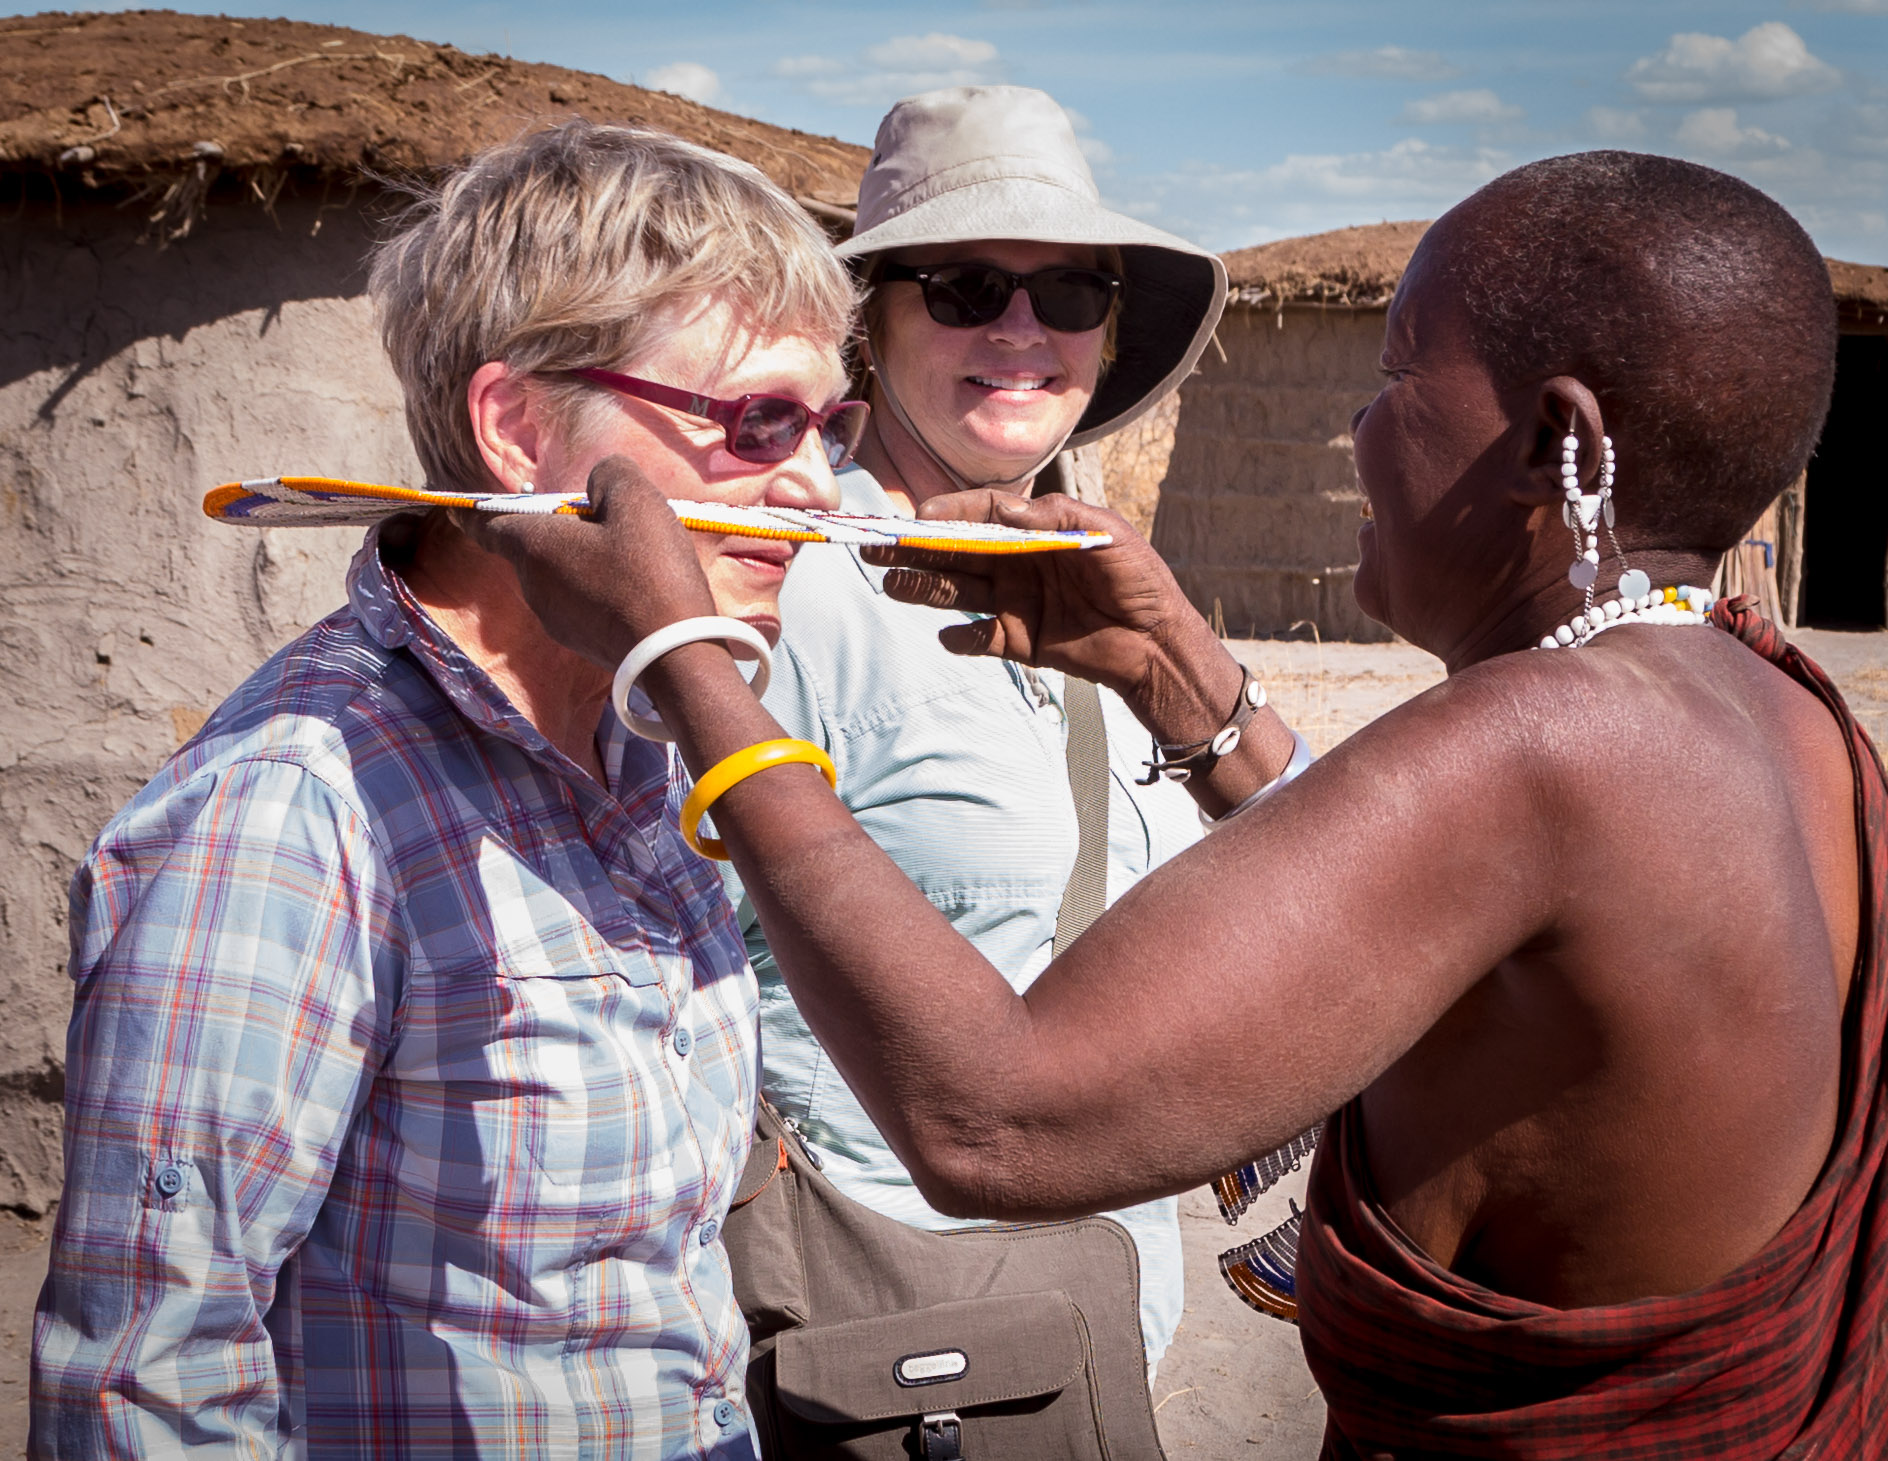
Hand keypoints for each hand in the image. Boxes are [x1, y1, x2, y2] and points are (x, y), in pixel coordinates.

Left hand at [450, 456, 715, 667]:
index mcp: (534, 547)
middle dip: (555, 529)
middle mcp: (534, 586)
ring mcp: (556, 620)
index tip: (459, 505)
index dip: (474, 511)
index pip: (487, 524)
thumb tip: (600, 479)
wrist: (675, 654)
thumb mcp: (637, 502)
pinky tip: (636, 588)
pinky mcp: (582, 643)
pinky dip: (596, 588)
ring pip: (557, 576)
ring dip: (579, 559)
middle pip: (532, 547)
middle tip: (599, 515)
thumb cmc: (649, 572)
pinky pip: (580, 602)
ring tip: (629, 553)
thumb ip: (611, 475)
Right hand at [868, 491, 1215, 707]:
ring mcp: (1014, 602)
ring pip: (957, 591)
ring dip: (923, 588)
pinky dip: (961, 639)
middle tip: (877, 546)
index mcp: (1035, 530)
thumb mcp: (1103, 533)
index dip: (951, 513)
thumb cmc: (1138, 578)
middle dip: (916, 548)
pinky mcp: (1018, 641)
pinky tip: (949, 636)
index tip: (922, 516)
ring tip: (891, 584)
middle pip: (956, 552)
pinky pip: (978, 639)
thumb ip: (1052, 519)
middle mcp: (1017, 562)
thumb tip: (999, 507)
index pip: (981, 515)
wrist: (1159, 642)